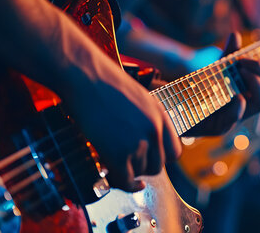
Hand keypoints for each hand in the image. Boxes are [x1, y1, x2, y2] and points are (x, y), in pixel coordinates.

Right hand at [61, 57, 181, 190]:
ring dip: (126, 170)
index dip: (160, 158)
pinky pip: (125, 180)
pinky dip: (119, 183)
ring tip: (111, 160)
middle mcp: (154, 129)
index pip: (174, 152)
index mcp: (161, 115)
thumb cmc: (103, 83)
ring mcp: (138, 141)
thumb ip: (146, 119)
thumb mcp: (137, 98)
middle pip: (158, 166)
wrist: (85, 76)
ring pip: (140, 172)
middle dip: (142, 167)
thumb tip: (143, 141)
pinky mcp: (119, 152)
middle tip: (125, 162)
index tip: (147, 159)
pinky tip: (111, 176)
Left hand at [183, 32, 259, 135]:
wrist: (177, 111)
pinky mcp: (219, 128)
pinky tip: (236, 95)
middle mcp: (246, 107)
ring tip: (240, 71)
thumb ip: (227, 55)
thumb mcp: (215, 71)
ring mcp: (235, 118)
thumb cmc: (200, 91)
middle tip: (242, 62)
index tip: (243, 57)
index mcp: (248, 94)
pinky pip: (235, 118)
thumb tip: (235, 34)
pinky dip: (238, 106)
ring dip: (257, 83)